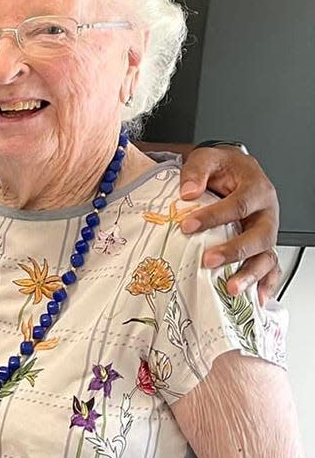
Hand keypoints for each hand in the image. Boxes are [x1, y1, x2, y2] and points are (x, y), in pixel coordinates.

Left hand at [178, 145, 280, 300]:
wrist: (234, 171)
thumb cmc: (223, 168)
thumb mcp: (207, 158)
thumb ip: (196, 171)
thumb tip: (187, 193)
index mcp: (257, 189)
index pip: (238, 204)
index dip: (213, 217)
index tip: (187, 226)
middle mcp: (267, 213)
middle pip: (259, 236)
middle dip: (234, 251)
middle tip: (209, 260)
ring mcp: (267, 232)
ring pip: (266, 256)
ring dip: (250, 274)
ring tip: (230, 288)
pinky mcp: (263, 247)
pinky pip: (270, 268)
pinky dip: (265, 284)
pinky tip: (255, 299)